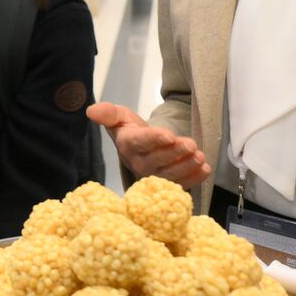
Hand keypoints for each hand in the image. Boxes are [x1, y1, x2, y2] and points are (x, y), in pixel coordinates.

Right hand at [87, 102, 211, 187]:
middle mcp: (138, 163)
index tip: (170, 135)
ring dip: (186, 167)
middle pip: (157, 161)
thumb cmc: (130, 130)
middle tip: (191, 145)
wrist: (140, 147)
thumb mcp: (120, 116)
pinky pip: (180, 184)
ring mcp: (153, 176)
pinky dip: (194, 179)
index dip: (154, 139)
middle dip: (175, 153)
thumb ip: (108, 113)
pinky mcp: (166, 185)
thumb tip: (91, 110)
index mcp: (127, 144)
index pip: (140, 142)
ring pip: (170, 175)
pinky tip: (204, 169)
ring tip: (200, 156)